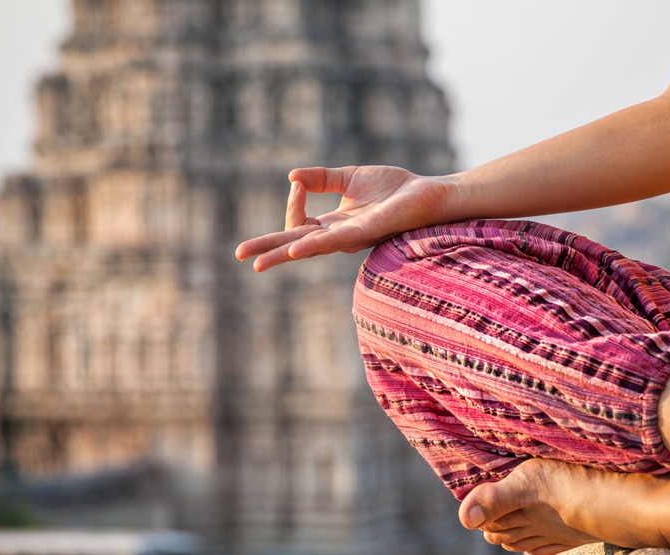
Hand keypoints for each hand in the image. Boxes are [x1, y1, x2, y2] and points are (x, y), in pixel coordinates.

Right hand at [235, 165, 453, 271]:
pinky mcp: (366, 232)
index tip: (297, 183)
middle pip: (295, 244)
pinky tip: (295, 250)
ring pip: (310, 247)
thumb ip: (321, 178)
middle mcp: (339, 236)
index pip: (299, 224)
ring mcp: (351, 237)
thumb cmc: (394, 189)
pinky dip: (313, 244)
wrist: (428, 194)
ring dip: (283, 254)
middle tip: (241, 256)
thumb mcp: (349, 177)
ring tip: (260, 263)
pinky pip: (334, 241)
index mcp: (334, 225)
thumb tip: (292, 177)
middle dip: (268, 249)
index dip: (293, 204)